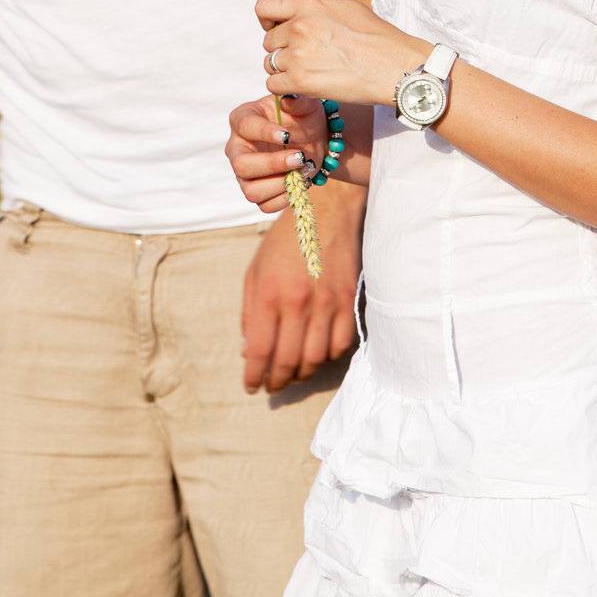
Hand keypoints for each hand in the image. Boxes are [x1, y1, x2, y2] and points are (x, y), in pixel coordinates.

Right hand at [225, 93, 327, 213]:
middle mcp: (237, 148)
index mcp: (243, 119)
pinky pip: (265, 205)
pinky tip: (300, 182)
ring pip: (251, 190)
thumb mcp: (305, 104)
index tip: (287, 135)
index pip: (245, 127)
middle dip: (273, 164)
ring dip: (281, 184)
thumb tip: (289, 99)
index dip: (265, 132)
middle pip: (242, 165)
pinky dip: (285, 198)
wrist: (314, 139)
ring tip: (303, 171)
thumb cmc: (302, 117)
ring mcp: (244, 173)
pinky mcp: (256, 191)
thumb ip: (299, 100)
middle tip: (300, 157)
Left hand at [241, 181, 363, 393]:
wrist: (325, 210)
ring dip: (302, 373)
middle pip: (287, 361)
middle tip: (272, 386)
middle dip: (277, 381)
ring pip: (315, 358)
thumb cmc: (284, 239)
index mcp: (269, 293)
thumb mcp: (255, 270)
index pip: (260, 350)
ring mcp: (327, 303)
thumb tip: (248, 351)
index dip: (254, 375)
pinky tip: (317, 354)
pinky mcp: (348, 300)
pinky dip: (327, 357)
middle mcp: (298, 302)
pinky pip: (340, 345)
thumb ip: (249, 312)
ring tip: (293, 373)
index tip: (251, 385)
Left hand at [256, 0, 426, 109]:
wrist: (394, 67)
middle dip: (282, 48)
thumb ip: (312, 6)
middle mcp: (299, 27)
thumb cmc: (376, 37)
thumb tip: (289, 5)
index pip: (264, 6)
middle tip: (306, 55)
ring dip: (284, 69)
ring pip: (270, 64)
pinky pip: (273, 85)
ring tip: (309, 70)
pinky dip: (285, 87)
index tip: (276, 28)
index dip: (267, 20)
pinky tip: (304, 85)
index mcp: (308, 4)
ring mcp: (298, 54)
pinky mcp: (300, 81)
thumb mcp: (343, 7)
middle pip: (268, 40)